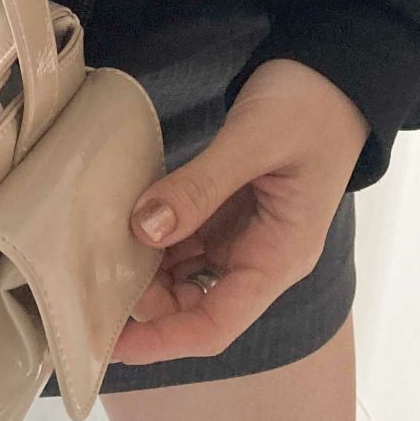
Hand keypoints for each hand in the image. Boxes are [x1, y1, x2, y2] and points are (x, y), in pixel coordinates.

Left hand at [113, 59, 368, 364]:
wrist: (333, 75)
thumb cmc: (309, 107)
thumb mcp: (253, 141)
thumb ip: (200, 186)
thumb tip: (144, 229)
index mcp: (279, 256)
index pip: (217, 324)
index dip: (163, 340)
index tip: (111, 345)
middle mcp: (260, 257)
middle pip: (193, 306)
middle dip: (142, 305)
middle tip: (86, 287)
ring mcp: (242, 236)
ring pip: (181, 275)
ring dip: (141, 273)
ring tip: (90, 260)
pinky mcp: (226, 213)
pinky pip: (181, 240)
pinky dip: (149, 239)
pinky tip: (115, 227)